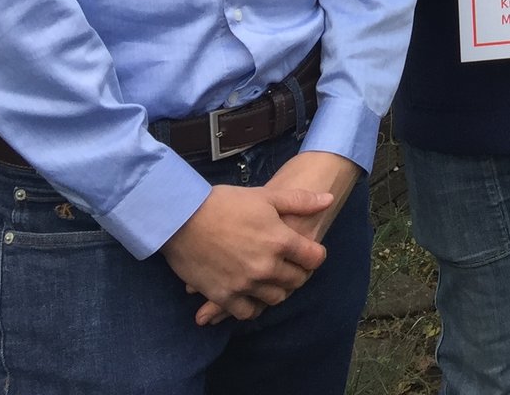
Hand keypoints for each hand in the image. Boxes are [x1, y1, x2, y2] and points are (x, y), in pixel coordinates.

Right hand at [189, 152, 360, 324]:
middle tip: (290, 266)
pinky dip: (253, 306)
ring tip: (272, 279)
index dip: (314, 255)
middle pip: (297, 280)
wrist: (181, 218)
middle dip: (298, 273)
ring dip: (278, 290)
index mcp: (280, 241)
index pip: (314, 258)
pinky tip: (252, 294)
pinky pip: (248, 312)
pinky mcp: (224, 296)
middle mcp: (266, 266)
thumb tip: (327, 200)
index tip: (308, 253)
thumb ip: (299, 201)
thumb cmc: (225, 203)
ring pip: (275, 298)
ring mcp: (245, 284)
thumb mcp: (266, 196)